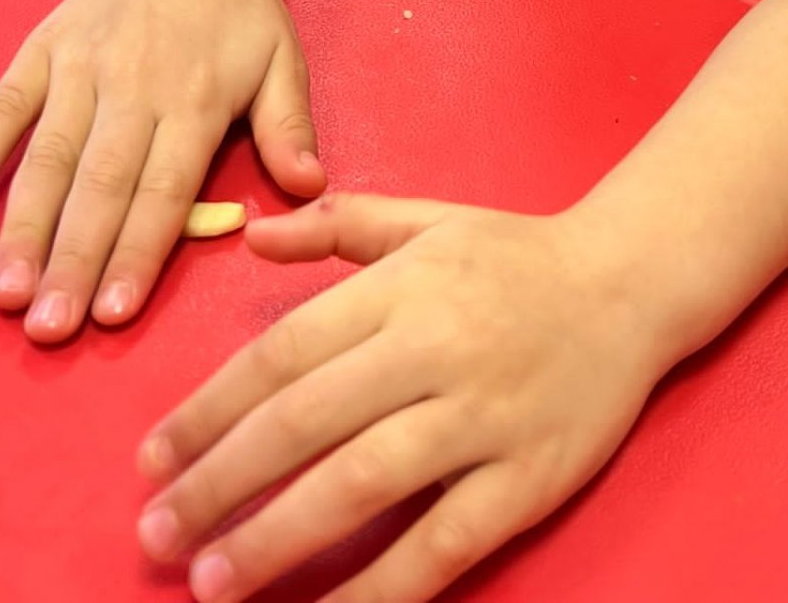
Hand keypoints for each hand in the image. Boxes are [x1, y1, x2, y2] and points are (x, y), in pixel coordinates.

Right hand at [0, 0, 323, 343]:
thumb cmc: (242, 15)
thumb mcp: (283, 62)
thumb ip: (289, 127)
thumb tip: (309, 187)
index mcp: (196, 99)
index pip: (163, 191)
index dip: (137, 254)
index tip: (113, 315)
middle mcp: (135, 85)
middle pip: (100, 187)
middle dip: (73, 262)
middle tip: (50, 329)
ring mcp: (82, 67)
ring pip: (49, 159)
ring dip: (25, 229)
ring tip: (8, 293)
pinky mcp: (44, 49)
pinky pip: (2, 107)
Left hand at [136, 196, 662, 602]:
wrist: (633, 282)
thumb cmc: (517, 255)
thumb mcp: (428, 220)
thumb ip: (339, 226)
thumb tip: (251, 233)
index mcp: (405, 286)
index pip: (285, 350)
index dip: (210, 409)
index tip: (153, 458)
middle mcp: (437, 346)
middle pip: (307, 420)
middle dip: (220, 482)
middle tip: (156, 536)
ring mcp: (485, 415)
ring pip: (365, 481)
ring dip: (279, 535)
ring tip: (212, 580)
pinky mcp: (528, 476)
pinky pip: (442, 541)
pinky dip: (379, 585)